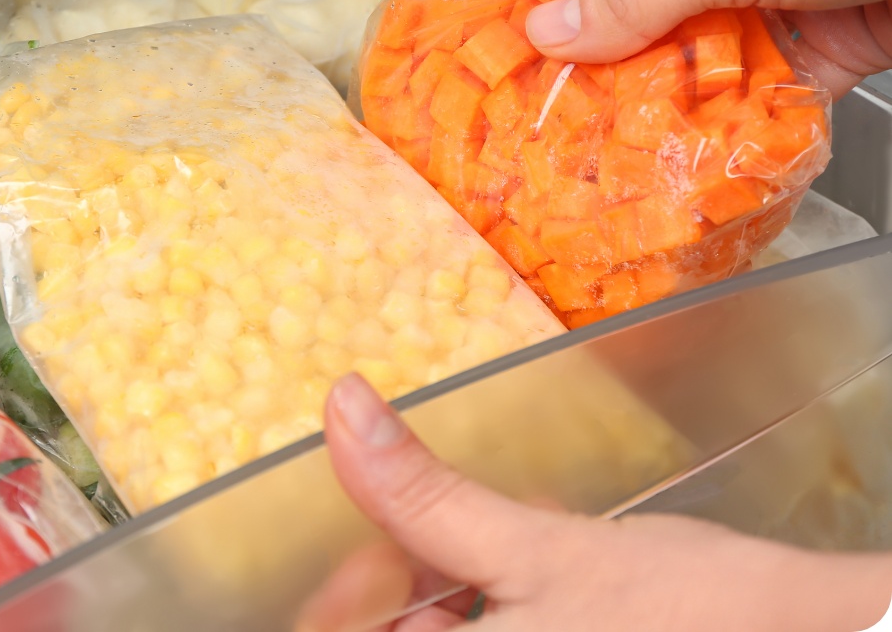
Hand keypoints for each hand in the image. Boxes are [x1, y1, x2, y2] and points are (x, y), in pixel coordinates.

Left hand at [299, 373, 891, 631]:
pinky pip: (495, 620)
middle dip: (408, 570)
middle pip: (393, 625)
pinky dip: (498, 585)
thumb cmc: (681, 616)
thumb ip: (422, 497)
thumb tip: (340, 409)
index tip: (365, 543)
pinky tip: (539, 548)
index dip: (338, 597)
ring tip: (515, 523)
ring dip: (458, 569)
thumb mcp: (536, 550)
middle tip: (457, 517)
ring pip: (447, 619)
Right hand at [523, 0, 891, 97]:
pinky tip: (669, 137)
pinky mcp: (818, 34)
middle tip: (547, 81)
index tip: (517, 7)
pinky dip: (714, 105)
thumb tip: (554, 30)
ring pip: (695, 32)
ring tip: (594, 122)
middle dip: (604, 32)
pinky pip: (747, 74)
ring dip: (655, 77)